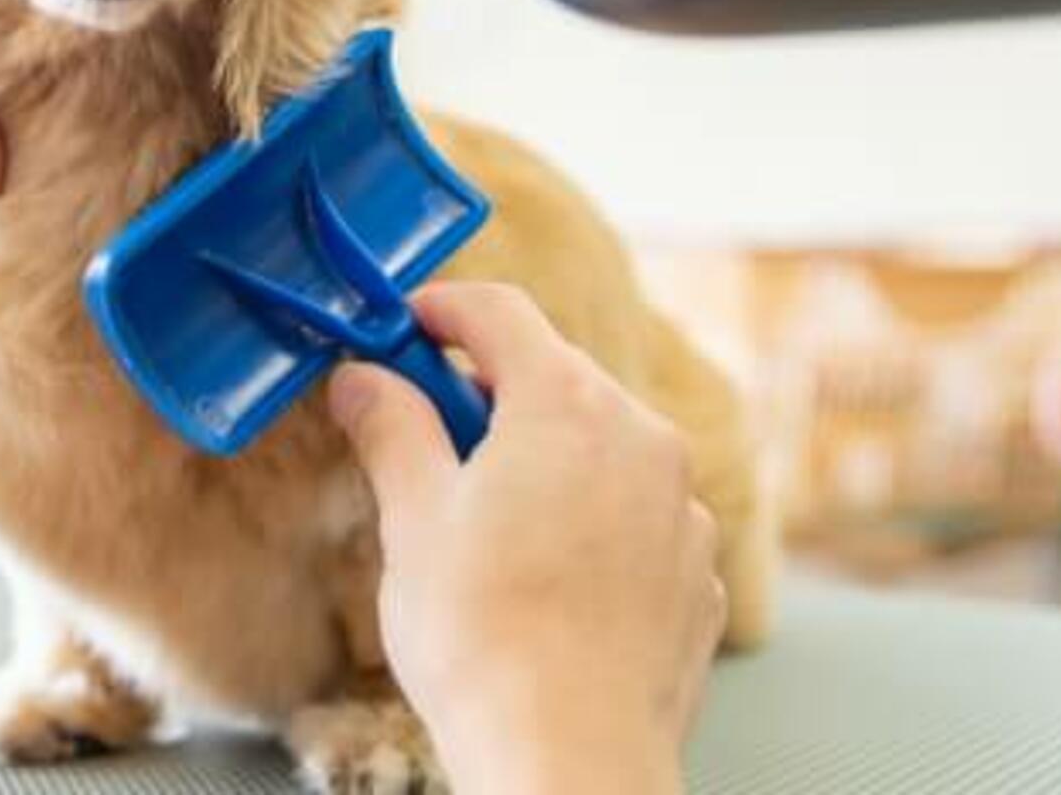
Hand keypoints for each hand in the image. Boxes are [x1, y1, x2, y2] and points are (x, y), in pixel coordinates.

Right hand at [329, 283, 724, 794]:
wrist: (569, 757)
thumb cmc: (484, 637)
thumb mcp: (412, 517)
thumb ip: (391, 428)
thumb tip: (365, 380)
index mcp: (566, 406)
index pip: (499, 313)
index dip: (440, 310)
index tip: (401, 330)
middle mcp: (641, 439)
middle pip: (554, 375)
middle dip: (485, 390)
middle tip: (422, 429)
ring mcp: (681, 508)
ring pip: (599, 446)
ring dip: (539, 455)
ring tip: (479, 518)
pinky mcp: (695, 573)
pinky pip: (633, 513)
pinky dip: (586, 517)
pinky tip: (540, 574)